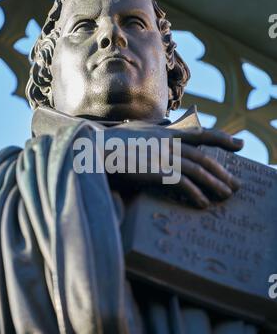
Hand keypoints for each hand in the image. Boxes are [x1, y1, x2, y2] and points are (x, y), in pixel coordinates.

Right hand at [102, 123, 243, 207]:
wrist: (93, 149)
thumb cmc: (110, 143)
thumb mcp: (135, 131)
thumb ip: (152, 131)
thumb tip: (162, 130)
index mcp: (164, 132)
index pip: (199, 133)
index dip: (221, 138)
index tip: (239, 143)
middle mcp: (167, 142)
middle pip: (203, 156)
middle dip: (222, 171)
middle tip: (235, 184)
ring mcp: (163, 155)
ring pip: (198, 169)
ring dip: (214, 184)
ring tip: (225, 195)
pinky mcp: (156, 170)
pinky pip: (183, 182)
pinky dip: (195, 193)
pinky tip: (202, 203)